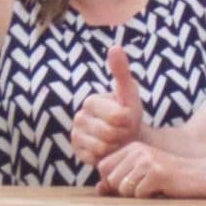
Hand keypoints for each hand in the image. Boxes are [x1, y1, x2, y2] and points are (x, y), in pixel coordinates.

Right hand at [69, 43, 144, 168]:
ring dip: (115, 147)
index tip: (129, 118)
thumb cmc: (129, 114)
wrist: (126, 139)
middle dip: (122, 135)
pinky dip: (106, 157)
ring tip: (117, 141)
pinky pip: (95, 158)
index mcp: (91, 100)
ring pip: (102, 147)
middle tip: (124, 132)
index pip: (117, 116)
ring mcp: (76, 136)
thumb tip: (114, 47)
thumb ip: (121, 71)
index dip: (129, 121)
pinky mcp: (77, 153)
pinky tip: (109, 151)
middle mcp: (79, 117)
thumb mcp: (129, 92)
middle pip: (109, 133)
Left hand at [97, 142, 176, 197]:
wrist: (200, 176)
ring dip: (138, 195)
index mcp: (132, 148)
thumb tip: (99, 189)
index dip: (110, 181)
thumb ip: (120, 179)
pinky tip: (162, 190)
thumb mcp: (142, 175)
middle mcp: (138, 151)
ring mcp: (148, 161)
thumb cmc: (170, 179)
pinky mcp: (157, 173)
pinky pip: (139, 194)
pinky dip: (149, 197)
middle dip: (124, 191)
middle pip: (111, 179)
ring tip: (154, 188)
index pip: (103, 166)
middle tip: (144, 188)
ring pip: (123, 188)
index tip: (129, 184)